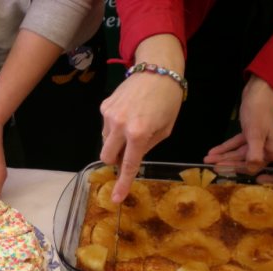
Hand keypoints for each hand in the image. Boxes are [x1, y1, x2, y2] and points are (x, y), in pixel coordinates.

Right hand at [100, 34, 184, 202]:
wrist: (158, 69)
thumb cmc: (168, 101)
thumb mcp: (164, 129)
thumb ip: (146, 147)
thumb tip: (128, 158)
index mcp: (138, 134)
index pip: (128, 165)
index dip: (122, 183)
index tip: (115, 198)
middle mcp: (119, 126)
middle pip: (106, 156)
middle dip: (114, 160)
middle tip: (127, 153)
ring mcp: (109, 116)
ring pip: (105, 141)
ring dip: (115, 142)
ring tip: (132, 125)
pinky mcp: (104, 106)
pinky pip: (105, 126)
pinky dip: (114, 127)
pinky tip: (127, 114)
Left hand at [204, 75, 272, 168]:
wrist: (258, 90)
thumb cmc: (261, 111)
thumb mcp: (256, 134)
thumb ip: (254, 153)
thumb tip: (252, 169)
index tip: (258, 181)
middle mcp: (268, 148)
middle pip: (251, 163)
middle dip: (233, 167)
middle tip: (214, 169)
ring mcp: (259, 141)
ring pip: (241, 154)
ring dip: (224, 157)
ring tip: (207, 160)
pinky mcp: (250, 134)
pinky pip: (237, 145)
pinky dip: (225, 148)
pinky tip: (211, 152)